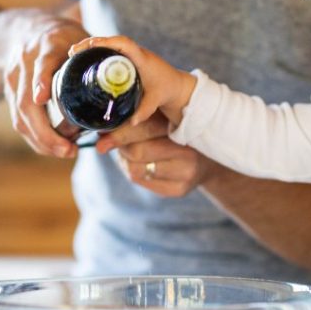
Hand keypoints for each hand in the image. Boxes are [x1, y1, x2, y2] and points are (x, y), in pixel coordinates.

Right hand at [3, 18, 87, 157]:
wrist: (27, 28)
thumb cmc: (65, 37)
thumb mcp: (82, 38)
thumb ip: (98, 57)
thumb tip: (124, 84)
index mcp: (47, 45)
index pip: (41, 63)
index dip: (41, 81)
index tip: (43, 99)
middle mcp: (25, 61)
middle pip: (26, 101)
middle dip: (45, 131)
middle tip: (68, 149)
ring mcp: (13, 77)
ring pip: (20, 115)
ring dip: (40, 140)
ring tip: (65, 152)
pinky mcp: (9, 91)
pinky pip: (18, 119)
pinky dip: (35, 137)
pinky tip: (51, 147)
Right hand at [69, 35, 196, 126]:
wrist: (177, 86)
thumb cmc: (167, 90)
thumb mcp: (155, 100)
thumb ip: (144, 111)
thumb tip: (132, 122)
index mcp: (141, 58)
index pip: (123, 43)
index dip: (106, 42)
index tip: (90, 46)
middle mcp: (135, 52)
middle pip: (110, 41)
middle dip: (90, 44)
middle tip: (73, 52)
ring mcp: (130, 55)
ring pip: (108, 45)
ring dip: (91, 47)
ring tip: (73, 55)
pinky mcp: (127, 60)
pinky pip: (110, 52)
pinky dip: (97, 53)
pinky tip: (83, 60)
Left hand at [96, 112, 214, 196]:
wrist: (209, 160)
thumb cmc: (179, 133)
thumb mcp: (165, 119)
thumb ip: (140, 120)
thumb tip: (102, 128)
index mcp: (184, 126)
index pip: (144, 128)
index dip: (119, 132)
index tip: (100, 132)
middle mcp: (188, 151)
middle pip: (137, 151)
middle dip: (119, 145)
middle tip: (107, 140)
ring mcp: (185, 173)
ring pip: (136, 169)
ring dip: (124, 159)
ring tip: (127, 150)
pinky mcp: (179, 190)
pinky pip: (142, 180)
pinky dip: (133, 170)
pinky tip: (138, 162)